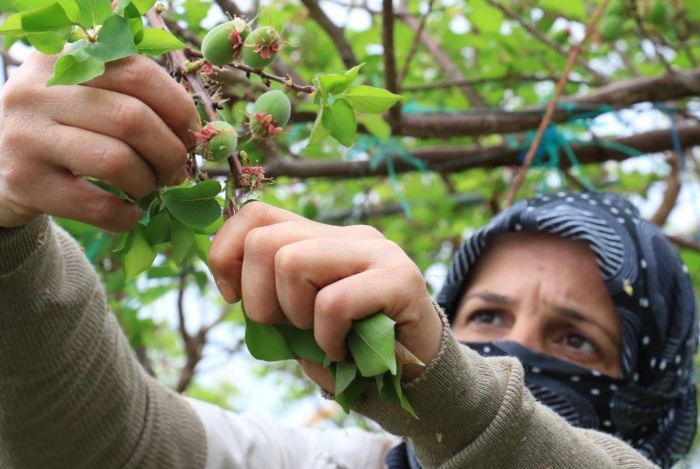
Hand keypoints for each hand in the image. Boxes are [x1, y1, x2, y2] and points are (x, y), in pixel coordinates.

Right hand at [0, 52, 199, 230]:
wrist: (1, 166)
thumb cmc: (66, 128)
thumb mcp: (90, 96)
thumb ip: (137, 98)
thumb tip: (194, 134)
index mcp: (64, 58)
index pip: (139, 73)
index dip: (178, 109)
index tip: (190, 134)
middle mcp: (38, 90)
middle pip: (132, 119)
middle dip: (170, 153)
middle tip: (175, 170)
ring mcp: (26, 136)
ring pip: (117, 162)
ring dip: (149, 183)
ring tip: (149, 188)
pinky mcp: (25, 182)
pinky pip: (97, 206)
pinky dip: (126, 215)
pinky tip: (129, 212)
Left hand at [209, 202, 442, 389]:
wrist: (417, 373)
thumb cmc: (351, 345)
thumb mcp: (298, 318)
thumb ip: (270, 293)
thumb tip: (231, 283)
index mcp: (320, 236)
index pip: (255, 215)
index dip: (226, 255)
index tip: (233, 298)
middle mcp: (348, 234)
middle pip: (264, 241)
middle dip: (259, 299)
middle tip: (288, 328)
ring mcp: (376, 252)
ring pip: (292, 262)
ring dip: (295, 316)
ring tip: (321, 336)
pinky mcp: (400, 279)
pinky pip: (333, 302)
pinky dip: (327, 337)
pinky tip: (342, 350)